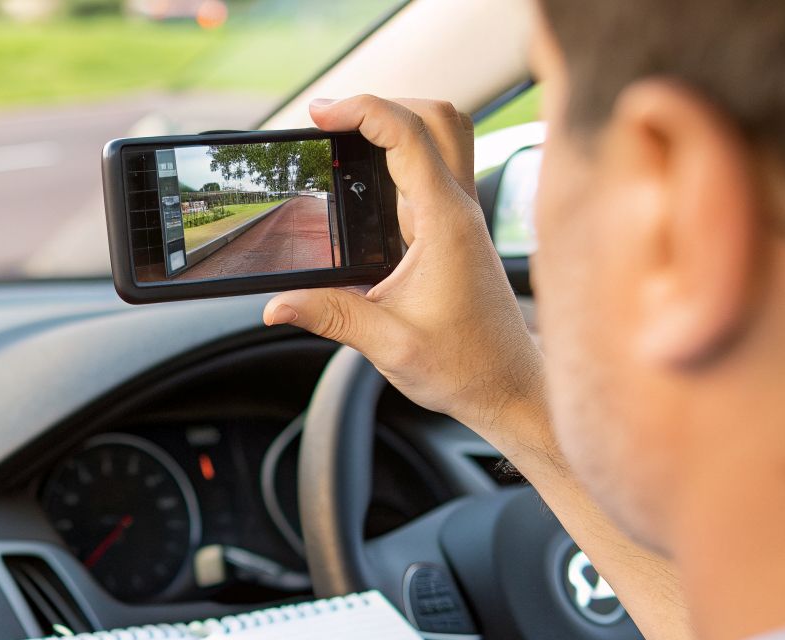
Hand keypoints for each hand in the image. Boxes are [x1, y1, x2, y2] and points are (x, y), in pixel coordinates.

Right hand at [264, 95, 543, 445]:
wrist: (510, 389)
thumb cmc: (466, 368)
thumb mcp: (388, 344)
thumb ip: (329, 316)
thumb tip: (275, 305)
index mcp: (445, 224)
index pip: (409, 136)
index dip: (362, 109)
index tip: (321, 114)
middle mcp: (459, 211)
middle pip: (436, 116)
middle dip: (382, 103)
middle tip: (330, 119)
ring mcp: (460, 219)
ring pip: (441, 139)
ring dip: (396, 125)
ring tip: (344, 139)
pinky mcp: (455, 234)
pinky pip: (431, 174)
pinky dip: (398, 160)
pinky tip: (364, 185)